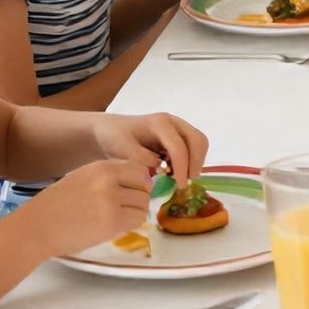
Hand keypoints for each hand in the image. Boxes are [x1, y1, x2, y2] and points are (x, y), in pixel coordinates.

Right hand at [20, 159, 151, 257]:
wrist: (36, 227)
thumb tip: (135, 182)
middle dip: (139, 198)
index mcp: (101, 167)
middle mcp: (109, 180)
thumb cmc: (55, 205)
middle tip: (127, 208)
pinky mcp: (112, 221)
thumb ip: (107, 177)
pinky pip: (137, 221)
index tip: (133, 191)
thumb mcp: (81, 178)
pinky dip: (131, 225)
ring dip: (136, 213)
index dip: (140, 182)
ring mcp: (111, 200)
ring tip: (119, 218)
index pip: (138, 169)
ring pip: (143, 204)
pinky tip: (115, 227)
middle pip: (144, 186)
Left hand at [94, 112, 209, 182]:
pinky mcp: (178, 135)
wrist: (109, 130)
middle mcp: (173, 122)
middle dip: (195, 164)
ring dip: (195, 162)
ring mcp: (177, 127)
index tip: (179, 186)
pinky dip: (190, 161)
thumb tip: (161, 168)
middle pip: (198, 140)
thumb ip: (141, 159)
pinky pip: (193, 147)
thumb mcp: (122, 149)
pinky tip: (175, 172)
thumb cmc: (114, 138)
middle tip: (184, 183)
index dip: (182, 168)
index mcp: (160, 123)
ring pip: (199, 143)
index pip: (179, 147)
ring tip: (179, 178)